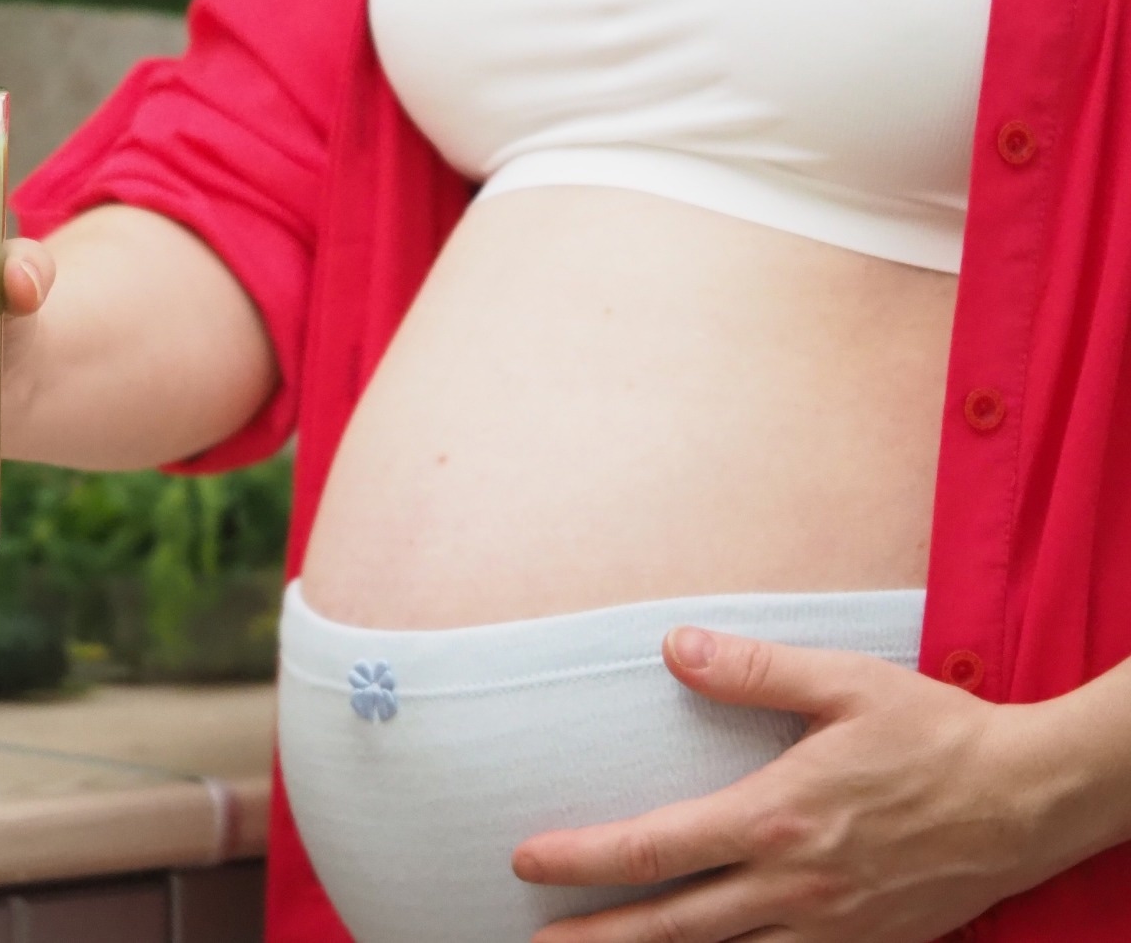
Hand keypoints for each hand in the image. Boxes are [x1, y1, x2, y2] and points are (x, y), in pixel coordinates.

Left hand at [510, 626, 1103, 942]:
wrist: (1032, 799)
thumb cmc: (935, 735)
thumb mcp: (844, 683)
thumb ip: (752, 670)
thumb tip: (673, 647)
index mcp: (777, 817)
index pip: (656, 848)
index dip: (583, 860)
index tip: (527, 862)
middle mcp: (795, 885)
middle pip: (672, 926)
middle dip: (596, 938)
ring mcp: (830, 927)